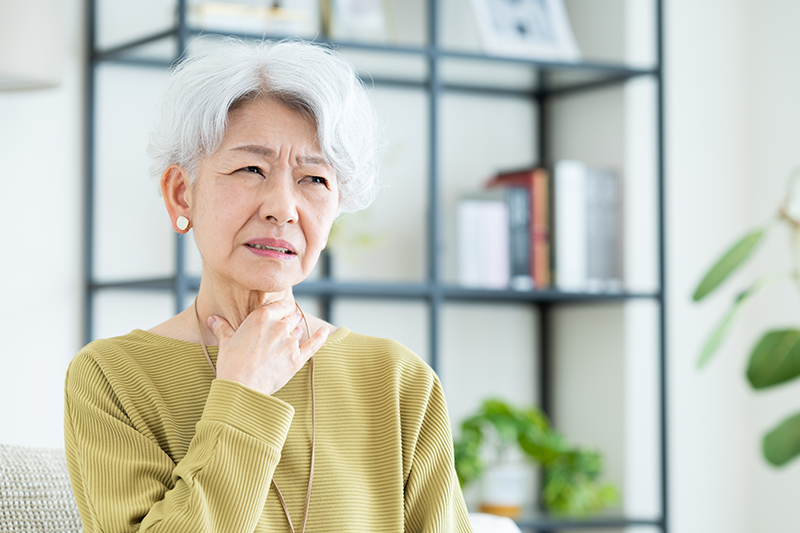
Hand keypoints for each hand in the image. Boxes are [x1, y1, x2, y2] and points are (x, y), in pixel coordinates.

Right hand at [208, 299, 328, 395]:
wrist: (241, 388)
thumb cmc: (231, 364)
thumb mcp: (226, 342)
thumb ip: (223, 328)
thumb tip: (213, 319)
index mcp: (262, 317)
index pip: (281, 306)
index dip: (281, 310)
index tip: (279, 314)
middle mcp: (279, 326)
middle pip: (291, 318)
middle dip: (288, 322)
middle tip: (281, 330)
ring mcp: (290, 342)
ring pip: (298, 331)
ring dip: (294, 334)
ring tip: (284, 342)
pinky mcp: (297, 359)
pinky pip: (314, 344)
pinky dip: (321, 337)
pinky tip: (326, 331)